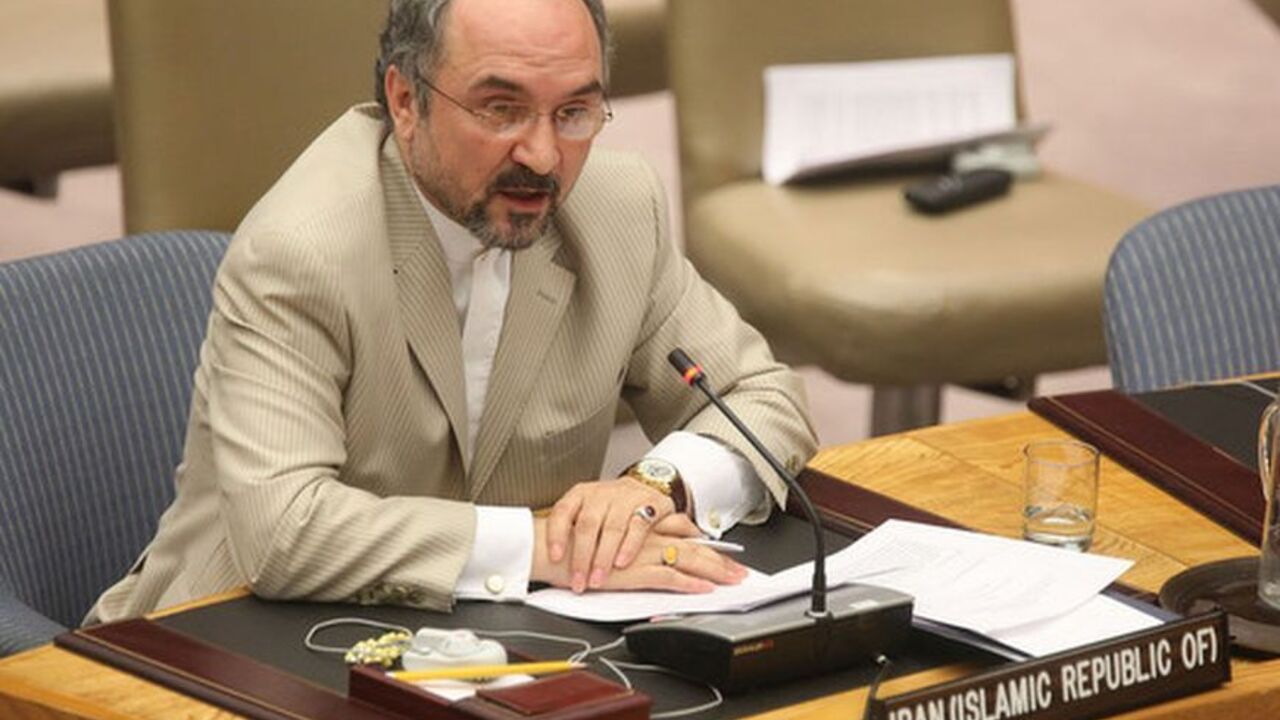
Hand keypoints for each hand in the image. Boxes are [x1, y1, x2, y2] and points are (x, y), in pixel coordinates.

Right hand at [531, 516, 746, 592]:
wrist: (550, 548)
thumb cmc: (576, 546)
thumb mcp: (609, 539)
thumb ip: (633, 539)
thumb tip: (654, 547)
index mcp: (642, 527)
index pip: (684, 532)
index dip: (709, 546)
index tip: (729, 557)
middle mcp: (646, 536)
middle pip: (692, 545)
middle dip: (720, 561)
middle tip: (742, 573)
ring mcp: (641, 552)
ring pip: (685, 558)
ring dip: (712, 570)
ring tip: (732, 582)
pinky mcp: (631, 571)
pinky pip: (666, 576)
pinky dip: (687, 584)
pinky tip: (702, 589)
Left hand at [546, 477, 684, 591]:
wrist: (647, 488)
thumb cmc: (611, 509)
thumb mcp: (588, 512)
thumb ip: (572, 531)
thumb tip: (547, 561)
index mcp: (581, 494)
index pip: (563, 511)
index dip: (557, 535)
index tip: (555, 558)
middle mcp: (603, 493)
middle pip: (588, 524)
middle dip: (582, 556)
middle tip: (578, 581)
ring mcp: (627, 496)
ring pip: (612, 527)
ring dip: (603, 557)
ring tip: (598, 579)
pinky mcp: (651, 503)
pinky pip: (639, 526)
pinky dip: (629, 547)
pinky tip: (621, 563)